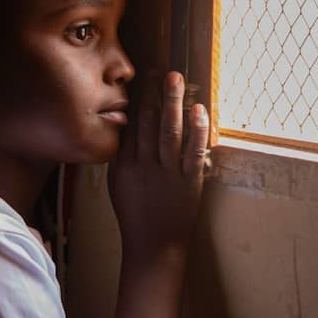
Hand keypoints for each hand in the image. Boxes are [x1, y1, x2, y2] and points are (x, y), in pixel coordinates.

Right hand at [107, 71, 209, 262]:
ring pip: (169, 131)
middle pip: (149, 122)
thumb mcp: (119, 186)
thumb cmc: (136, 216)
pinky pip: (193, 150)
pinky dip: (196, 128)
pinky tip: (198, 109)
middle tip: (160, 70)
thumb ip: (121, 158)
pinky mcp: (188, 182)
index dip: (138, 101)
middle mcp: (144, 166)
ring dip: (173, 102)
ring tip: (176, 79)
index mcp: (124, 166)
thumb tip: (125, 130)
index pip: (131, 126)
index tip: (142, 80)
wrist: (153, 247)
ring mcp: (167, 174)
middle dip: (154, 94)